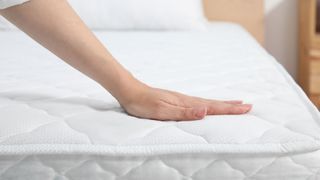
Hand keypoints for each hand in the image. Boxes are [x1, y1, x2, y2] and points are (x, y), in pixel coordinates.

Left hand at [122, 86, 251, 120]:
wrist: (130, 91)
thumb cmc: (144, 103)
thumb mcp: (162, 110)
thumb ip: (183, 113)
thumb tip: (205, 111)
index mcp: (185, 103)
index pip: (212, 106)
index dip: (229, 108)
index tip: (246, 108)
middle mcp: (186, 100)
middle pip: (213, 103)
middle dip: (231, 106)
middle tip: (248, 106)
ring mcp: (181, 99)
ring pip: (207, 102)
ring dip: (222, 104)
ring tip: (234, 104)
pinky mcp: (176, 101)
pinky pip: (198, 103)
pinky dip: (208, 104)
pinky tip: (207, 106)